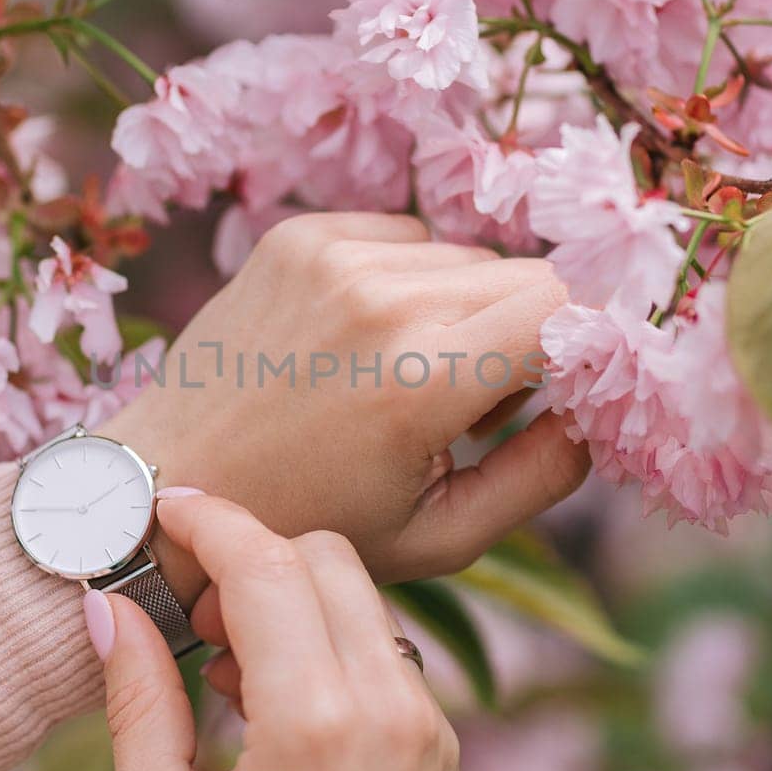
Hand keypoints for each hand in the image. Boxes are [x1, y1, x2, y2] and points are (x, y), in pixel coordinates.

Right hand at [88, 493, 462, 770]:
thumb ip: (138, 699)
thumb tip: (112, 608)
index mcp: (316, 723)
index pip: (265, 565)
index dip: (209, 519)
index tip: (167, 507)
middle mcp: (390, 707)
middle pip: (325, 557)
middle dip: (254, 558)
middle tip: (196, 616)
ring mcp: (428, 725)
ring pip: (363, 598)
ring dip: (294, 602)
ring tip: (232, 680)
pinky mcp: (443, 748)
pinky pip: (387, 651)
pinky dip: (331, 645)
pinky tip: (280, 711)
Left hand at [103, 211, 588, 604]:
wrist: (168, 483)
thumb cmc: (308, 525)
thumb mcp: (440, 536)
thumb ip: (543, 474)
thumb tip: (603, 410)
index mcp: (419, 381)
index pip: (566, 304)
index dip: (584, 343)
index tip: (566, 387)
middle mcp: (378, 299)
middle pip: (526, 276)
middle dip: (526, 335)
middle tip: (472, 403)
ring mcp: (332, 255)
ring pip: (466, 257)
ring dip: (463, 309)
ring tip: (405, 375)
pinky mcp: (300, 235)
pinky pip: (404, 238)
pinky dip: (406, 283)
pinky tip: (362, 340)